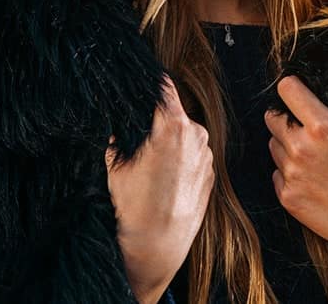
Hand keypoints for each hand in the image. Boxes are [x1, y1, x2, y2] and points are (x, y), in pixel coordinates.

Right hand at [106, 75, 213, 302]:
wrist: (158, 244)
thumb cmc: (136, 206)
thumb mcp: (116, 164)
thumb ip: (119, 134)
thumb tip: (120, 122)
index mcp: (172, 125)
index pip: (163, 87)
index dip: (150, 83)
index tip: (142, 82)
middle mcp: (196, 134)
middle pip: (174, 112)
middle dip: (157, 119)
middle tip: (139, 136)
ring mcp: (207, 154)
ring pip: (185, 134)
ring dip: (170, 140)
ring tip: (151, 165)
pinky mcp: (212, 172)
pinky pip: (194, 154)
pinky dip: (180, 158)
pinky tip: (165, 178)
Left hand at [264, 75, 327, 267]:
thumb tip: (319, 103)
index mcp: (325, 127)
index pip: (288, 89)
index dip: (293, 88)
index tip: (298, 93)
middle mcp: (302, 148)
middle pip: (272, 117)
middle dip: (286, 119)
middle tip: (305, 129)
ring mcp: (291, 174)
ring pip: (273, 145)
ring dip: (287, 147)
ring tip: (314, 159)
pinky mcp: (286, 197)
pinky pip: (277, 173)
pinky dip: (289, 173)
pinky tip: (312, 181)